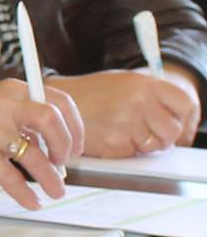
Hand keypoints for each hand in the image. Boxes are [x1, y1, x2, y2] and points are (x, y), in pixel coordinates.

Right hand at [0, 78, 83, 208]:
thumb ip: (18, 116)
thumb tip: (52, 143)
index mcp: (10, 91)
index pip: (58, 101)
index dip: (75, 126)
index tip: (76, 146)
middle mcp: (2, 106)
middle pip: (53, 121)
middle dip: (67, 147)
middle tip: (65, 164)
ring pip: (35, 156)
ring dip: (51, 179)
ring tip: (56, 191)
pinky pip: (11, 178)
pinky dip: (25, 194)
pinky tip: (31, 202)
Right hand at [50, 68, 200, 158]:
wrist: (52, 102)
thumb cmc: (88, 94)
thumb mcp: (124, 83)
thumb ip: (152, 97)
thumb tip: (180, 120)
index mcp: (143, 83)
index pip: (185, 104)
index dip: (185, 118)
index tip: (179, 123)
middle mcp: (137, 101)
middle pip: (173, 130)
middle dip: (164, 136)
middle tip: (148, 133)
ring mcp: (126, 123)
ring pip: (154, 146)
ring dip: (143, 145)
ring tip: (123, 133)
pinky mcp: (114, 143)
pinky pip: (132, 153)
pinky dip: (123, 150)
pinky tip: (108, 137)